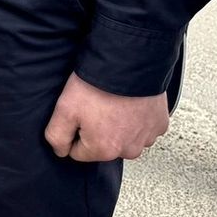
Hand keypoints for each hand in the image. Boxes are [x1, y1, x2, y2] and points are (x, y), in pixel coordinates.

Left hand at [43, 73, 168, 160]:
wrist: (128, 64)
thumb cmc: (97, 86)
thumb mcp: (64, 110)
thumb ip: (57, 137)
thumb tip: (61, 151)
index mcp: (104, 150)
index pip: (78, 152)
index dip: (74, 131)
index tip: (79, 114)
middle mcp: (129, 150)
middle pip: (103, 146)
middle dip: (97, 130)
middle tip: (96, 106)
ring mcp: (147, 138)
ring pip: (124, 138)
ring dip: (118, 125)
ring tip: (113, 102)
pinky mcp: (160, 124)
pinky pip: (143, 127)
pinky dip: (136, 118)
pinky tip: (129, 102)